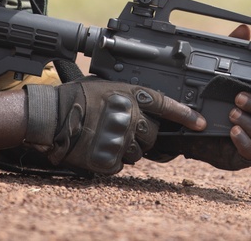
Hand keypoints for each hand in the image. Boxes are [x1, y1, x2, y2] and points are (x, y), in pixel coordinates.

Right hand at [23, 78, 203, 174]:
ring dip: (127, 148)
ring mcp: (119, 138)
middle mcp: (128, 116)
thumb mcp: (107, 86)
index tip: (200, 123)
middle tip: (125, 130)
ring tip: (106, 136)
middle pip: (153, 134)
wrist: (49, 116)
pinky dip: (112, 158)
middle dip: (144, 135)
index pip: (166, 105)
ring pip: (139, 152)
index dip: (186, 115)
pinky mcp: (108, 158)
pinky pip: (121, 164)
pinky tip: (98, 147)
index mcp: (129, 95)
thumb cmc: (75, 98)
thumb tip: (150, 110)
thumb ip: (130, 96)